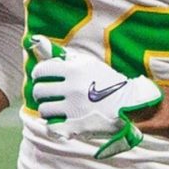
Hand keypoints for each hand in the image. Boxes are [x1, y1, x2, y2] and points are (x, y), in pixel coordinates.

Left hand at [28, 42, 159, 158]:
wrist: (130, 103)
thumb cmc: (106, 81)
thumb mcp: (88, 63)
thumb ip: (65, 57)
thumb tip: (38, 41)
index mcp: (74, 70)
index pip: (42, 70)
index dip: (39, 74)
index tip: (42, 78)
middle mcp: (73, 88)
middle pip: (39, 91)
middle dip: (41, 92)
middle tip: (48, 94)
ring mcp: (74, 108)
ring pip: (44, 109)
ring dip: (47, 109)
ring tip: (55, 108)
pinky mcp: (77, 126)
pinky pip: (51, 127)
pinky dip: (52, 125)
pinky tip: (59, 121)